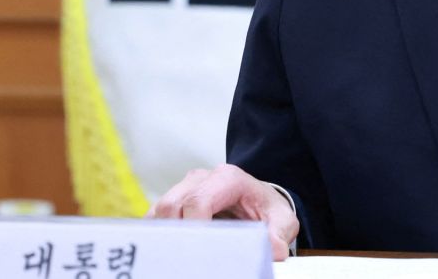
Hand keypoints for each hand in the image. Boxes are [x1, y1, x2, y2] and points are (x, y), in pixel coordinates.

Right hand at [146, 164, 298, 260]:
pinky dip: (159, 234)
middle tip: (187, 260)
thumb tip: (275, 250)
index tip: (198, 253)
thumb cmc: (268, 209)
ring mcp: (185, 186)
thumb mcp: (282, 221)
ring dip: (165, 235)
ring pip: (159, 210)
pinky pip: (155, 216)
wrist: (260, 200)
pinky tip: (172, 250)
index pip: (198, 201)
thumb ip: (279, 234)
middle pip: (172, 205)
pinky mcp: (174, 199)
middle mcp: (202, 178)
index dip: (194, 228)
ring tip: (180, 257)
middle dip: (176, 235)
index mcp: (228, 179)